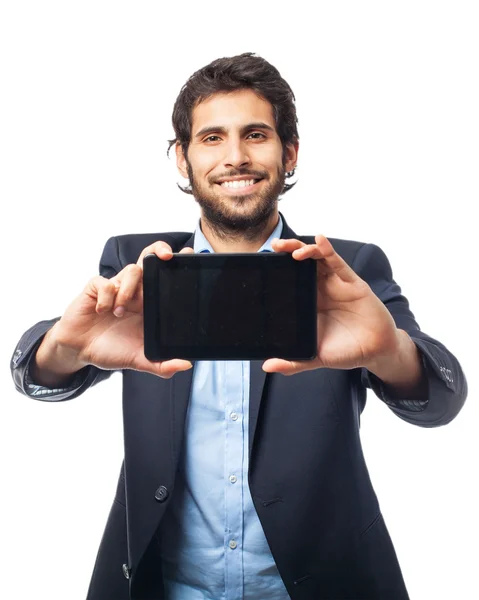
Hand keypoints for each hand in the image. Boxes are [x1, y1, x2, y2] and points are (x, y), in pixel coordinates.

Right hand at [37, 242, 193, 379]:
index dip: (175, 263)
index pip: (165, 277)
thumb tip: (186, 365)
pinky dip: (106, 297)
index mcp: (149, 303)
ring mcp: (116, 287)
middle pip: (150, 259)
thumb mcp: (139, 360)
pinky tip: (102, 312)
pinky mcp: (96, 288)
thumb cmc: (111, 349)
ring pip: (132, 270)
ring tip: (120, 312)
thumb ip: (161, 365)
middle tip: (165, 257)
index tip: (188, 255)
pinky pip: (105, 282)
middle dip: (159, 250)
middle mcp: (135, 291)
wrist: (80, 351)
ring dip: (129, 290)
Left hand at [262, 235, 400, 375]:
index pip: (289, 281)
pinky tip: (319, 241)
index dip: (277, 270)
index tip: (262, 264)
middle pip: (300, 264)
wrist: (375, 352)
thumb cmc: (345, 351)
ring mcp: (335, 284)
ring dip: (303, 249)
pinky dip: (327, 250)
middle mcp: (319, 290)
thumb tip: (268, 366)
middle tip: (273, 247)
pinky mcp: (351, 282)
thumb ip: (293, 362)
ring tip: (291, 250)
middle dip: (286, 253)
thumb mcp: (315, 358)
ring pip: (316, 258)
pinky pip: (337, 262)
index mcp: (308, 304)